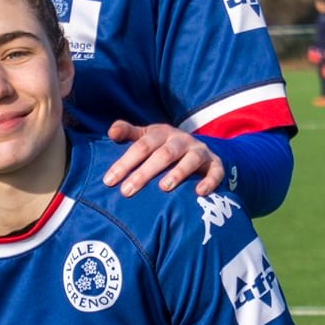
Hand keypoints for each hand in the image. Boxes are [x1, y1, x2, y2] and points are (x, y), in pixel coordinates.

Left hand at [104, 120, 224, 197]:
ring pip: (190, 160)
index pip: (141, 146)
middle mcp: (181, 140)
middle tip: (127, 191)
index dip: (125, 162)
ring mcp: (199, 151)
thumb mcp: (146, 136)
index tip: (109, 181)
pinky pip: (215, 172)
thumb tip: (112, 131)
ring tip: (163, 188)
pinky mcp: (215, 164)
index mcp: (161, 133)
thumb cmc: (163, 146)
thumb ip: (128, 132)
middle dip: (144, 173)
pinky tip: (199, 193)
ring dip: (178, 173)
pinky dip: (209, 181)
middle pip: (163, 154)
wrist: (198, 149)